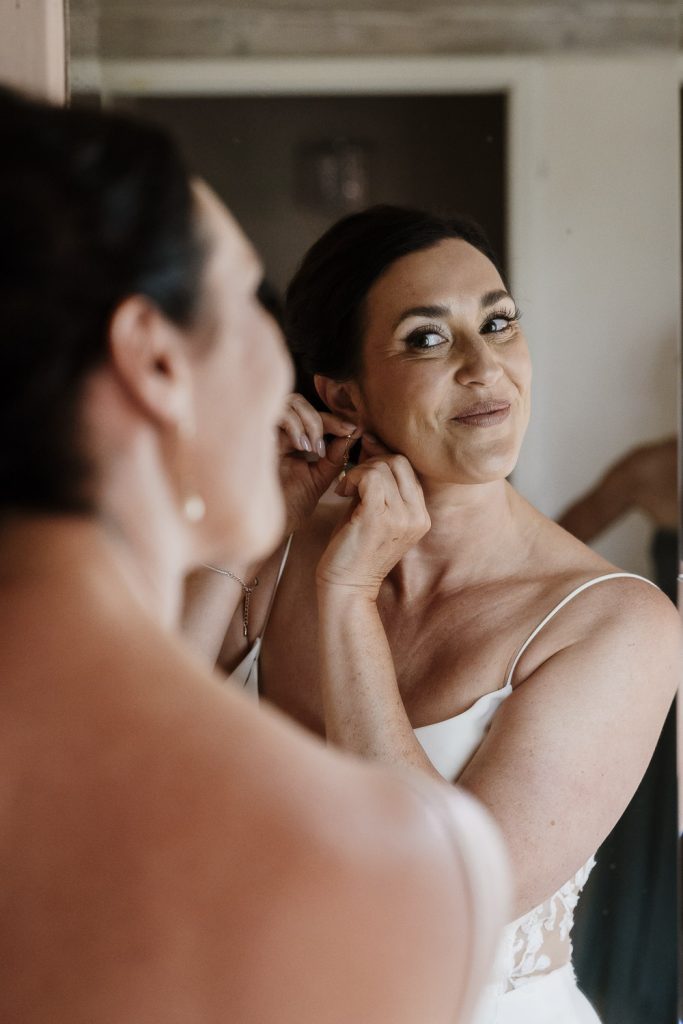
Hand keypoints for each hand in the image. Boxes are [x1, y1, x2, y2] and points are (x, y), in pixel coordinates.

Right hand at [278, 393, 360, 533]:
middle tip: (328, 443)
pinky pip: (277, 412)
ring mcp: (264, 431)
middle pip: (299, 402)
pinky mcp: (254, 433)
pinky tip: (300, 446)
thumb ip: (334, 456)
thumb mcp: (319, 478)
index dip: (333, 419)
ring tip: (313, 448)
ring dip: (308, 421)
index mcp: (288, 441)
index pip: (311, 416)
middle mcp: (275, 433)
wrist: (268, 527)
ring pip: (289, 402)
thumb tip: (353, 431)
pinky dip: (294, 424)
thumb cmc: (289, 506)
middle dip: (321, 418)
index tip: (352, 429)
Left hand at [316, 435, 430, 599]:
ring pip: (383, 467)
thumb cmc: (354, 549)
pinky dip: (353, 477)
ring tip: (346, 489)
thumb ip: (378, 485)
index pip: (408, 468)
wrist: (347, 586)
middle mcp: (417, 516)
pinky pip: (370, 477)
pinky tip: (342, 492)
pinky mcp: (380, 518)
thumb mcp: (374, 513)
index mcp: (421, 515)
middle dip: (371, 461)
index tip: (361, 461)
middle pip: (399, 461)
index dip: (382, 458)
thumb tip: (370, 444)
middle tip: (352, 478)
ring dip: (358, 471)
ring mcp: (402, 518)